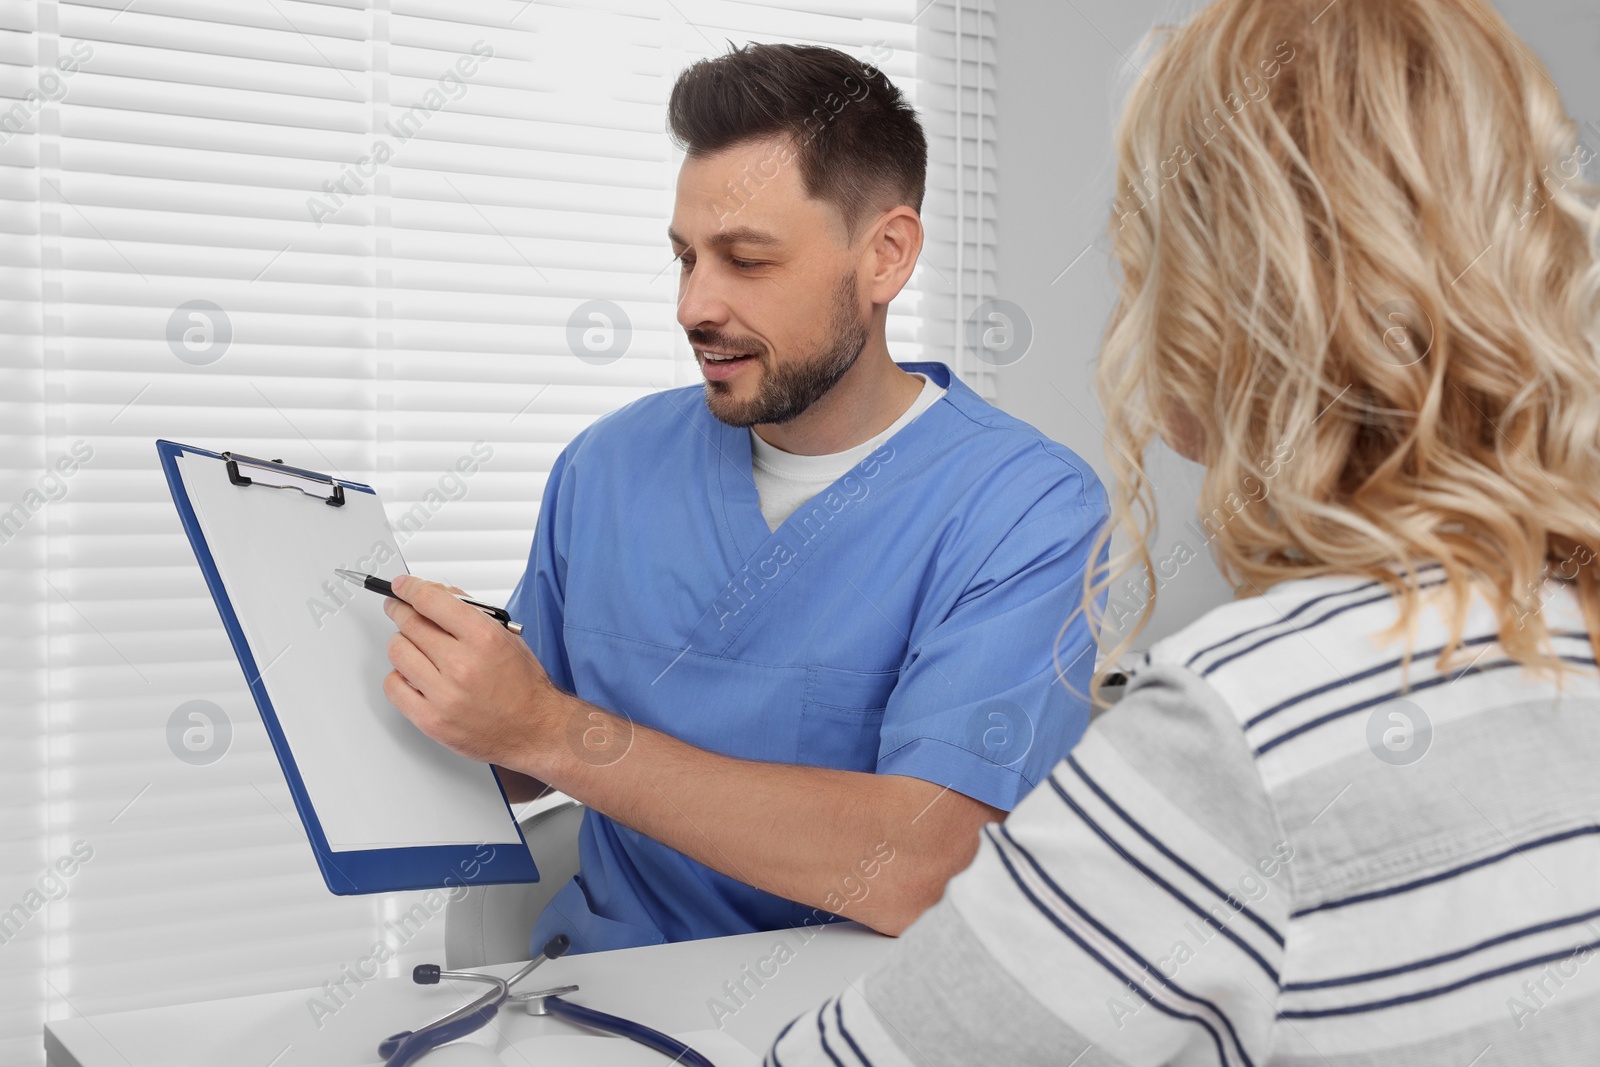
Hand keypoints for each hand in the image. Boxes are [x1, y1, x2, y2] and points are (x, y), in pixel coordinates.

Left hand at [381, 574, 568, 771]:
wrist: (534, 730)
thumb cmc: (524, 686)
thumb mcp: (507, 637)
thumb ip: (471, 613)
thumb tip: (438, 595)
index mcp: (484, 638)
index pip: (431, 601)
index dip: (410, 588)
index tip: (401, 586)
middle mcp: (462, 665)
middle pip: (409, 623)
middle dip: (400, 610)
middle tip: (398, 609)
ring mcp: (444, 694)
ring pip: (397, 652)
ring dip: (402, 643)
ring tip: (414, 646)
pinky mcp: (431, 720)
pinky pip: (393, 686)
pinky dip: (398, 676)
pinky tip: (413, 674)